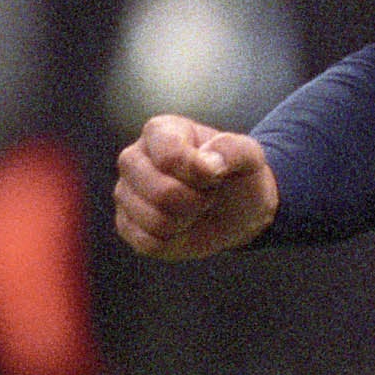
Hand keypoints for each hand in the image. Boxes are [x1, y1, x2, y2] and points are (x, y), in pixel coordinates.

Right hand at [114, 116, 279, 259]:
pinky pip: (147, 243)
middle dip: (196, 201)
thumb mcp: (249, 156)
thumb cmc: (236, 176)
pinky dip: (173, 242)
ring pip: (154, 221)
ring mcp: (125, 192)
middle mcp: (133, 158)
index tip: (216, 175)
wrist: (235, 209)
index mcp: (159, 131)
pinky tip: (181, 226)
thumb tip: (206, 165)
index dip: (200, 175)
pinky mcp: (126, 224)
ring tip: (194, 209)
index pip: (170, 157)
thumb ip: (232, 150)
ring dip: (186, 222)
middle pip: (161, 192)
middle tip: (207, 195)